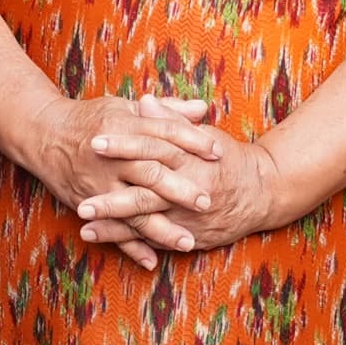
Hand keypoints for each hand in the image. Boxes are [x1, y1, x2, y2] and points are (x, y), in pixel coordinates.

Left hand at [76, 97, 298, 262]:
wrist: (263, 193)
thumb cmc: (227, 158)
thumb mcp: (203, 134)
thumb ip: (170, 120)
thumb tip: (143, 101)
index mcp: (191, 160)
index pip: (152, 149)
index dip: (123, 146)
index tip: (95, 142)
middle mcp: (190, 193)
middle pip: (147, 195)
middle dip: (113, 201)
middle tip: (82, 201)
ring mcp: (189, 219)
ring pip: (149, 224)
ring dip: (115, 227)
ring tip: (84, 226)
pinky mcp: (190, 237)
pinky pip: (157, 241)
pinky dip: (131, 243)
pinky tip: (104, 239)